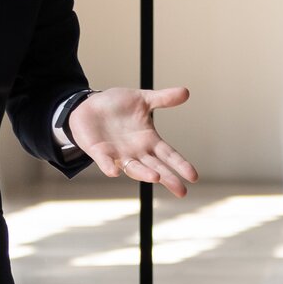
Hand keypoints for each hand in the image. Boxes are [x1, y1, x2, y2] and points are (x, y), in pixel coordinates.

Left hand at [70, 86, 199, 196]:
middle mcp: (136, 151)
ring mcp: (118, 154)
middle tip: (181, 192)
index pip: (169, 155)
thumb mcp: (142, 99)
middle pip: (156, 168)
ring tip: (156, 178)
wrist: (89, 105)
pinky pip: (106, 162)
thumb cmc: (117, 105)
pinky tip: (114, 172)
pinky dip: (110, 167)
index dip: (180, 165)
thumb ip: (163, 99)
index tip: (193, 177)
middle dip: (168, 179)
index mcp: (149, 140)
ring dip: (144, 174)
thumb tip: (186, 92)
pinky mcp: (99, 152)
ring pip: (134, 168)